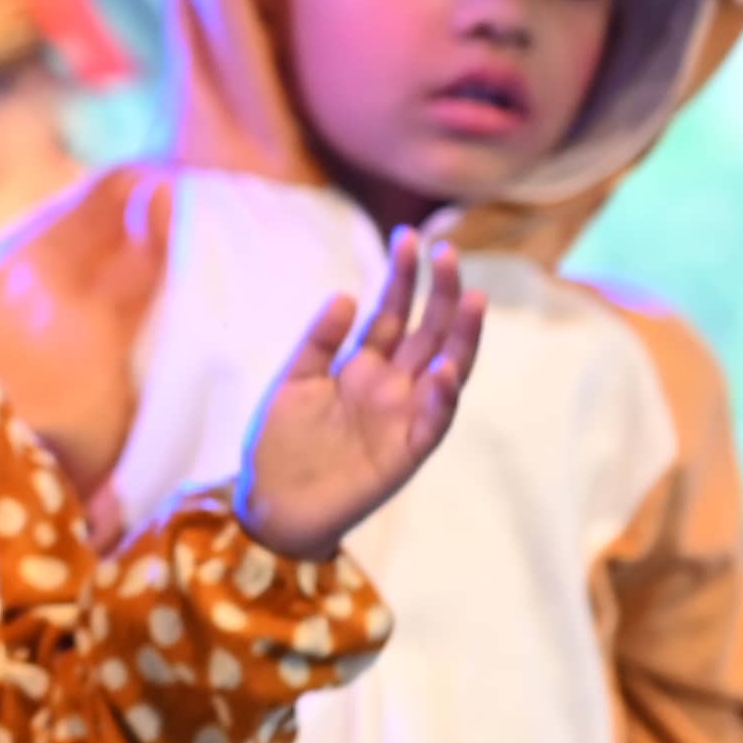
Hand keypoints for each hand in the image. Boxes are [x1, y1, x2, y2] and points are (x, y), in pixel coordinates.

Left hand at [228, 225, 483, 562]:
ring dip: (461, 337)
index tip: (409, 237)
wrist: (271, 505)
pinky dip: (442, 397)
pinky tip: (445, 367)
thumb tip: (345, 295)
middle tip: (447, 252)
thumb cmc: (281, 444)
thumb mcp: (293, 382)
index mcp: (364, 367)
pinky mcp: (405, 453)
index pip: (393, 314)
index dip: (402, 278)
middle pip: (427, 333)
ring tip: (471, 299)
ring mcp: (403, 418)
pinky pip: (433, 422)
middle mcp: (392, 387)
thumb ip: (318, 342)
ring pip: (446, 371)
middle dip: (439, 294)